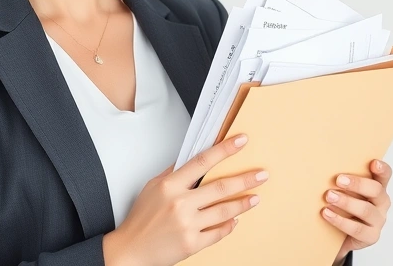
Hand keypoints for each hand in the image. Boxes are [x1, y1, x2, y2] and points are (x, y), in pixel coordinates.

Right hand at [103, 134, 268, 265]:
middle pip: (221, 187)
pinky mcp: (193, 244)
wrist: (131, 251)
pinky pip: (219, 232)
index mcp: (170, 186)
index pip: (202, 161)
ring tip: (255, 197)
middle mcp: (180, 204)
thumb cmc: (141, 219)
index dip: (224, 150)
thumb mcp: (152, 188)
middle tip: (262, 174)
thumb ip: (172, 173)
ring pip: (225, 211)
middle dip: (245, 179)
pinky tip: (236, 219)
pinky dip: (230, 226)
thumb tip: (190, 159)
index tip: (241, 142)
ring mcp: (188, 225)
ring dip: (243, 203)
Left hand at [323, 159, 392, 260]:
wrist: (338, 236)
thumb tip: (320, 163)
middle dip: (357, 184)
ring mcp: (378, 220)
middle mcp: (381, 203)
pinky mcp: (371, 236)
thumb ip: (341, 180)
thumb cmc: (341, 207)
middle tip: (338, 180)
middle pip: (376, 190)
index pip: (384, 175)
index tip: (373, 163)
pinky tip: (327, 213)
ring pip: (366, 210)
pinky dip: (340, 221)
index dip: (382, 169)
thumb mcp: (344, 191)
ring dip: (346, 202)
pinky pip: (357, 229)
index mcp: (377, 187)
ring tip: (329, 196)